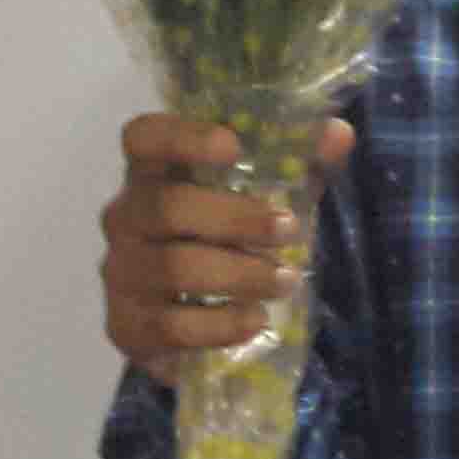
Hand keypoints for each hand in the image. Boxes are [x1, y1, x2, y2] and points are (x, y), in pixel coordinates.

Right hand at [98, 114, 353, 385]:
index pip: (143, 138)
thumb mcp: (269, 198)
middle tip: (289, 229)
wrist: (192, 323)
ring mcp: (121, 272)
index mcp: (154, 174)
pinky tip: (255, 320)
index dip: (181, 137)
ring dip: (239, 274)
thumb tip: (338, 133)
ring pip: (171, 267)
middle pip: (166, 206)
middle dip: (235, 218)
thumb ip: (301, 165)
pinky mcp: (126, 325)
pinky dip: (220, 324)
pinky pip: (169, 325)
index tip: (232, 145)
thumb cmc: (230, 241)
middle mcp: (126, 217)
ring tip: (287, 280)